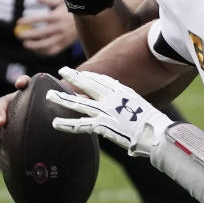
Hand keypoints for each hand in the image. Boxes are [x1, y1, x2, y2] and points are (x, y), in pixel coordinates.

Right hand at [0, 74, 30, 158]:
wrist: (42, 103)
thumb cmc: (35, 93)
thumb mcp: (29, 84)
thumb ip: (24, 81)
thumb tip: (19, 83)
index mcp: (7, 101)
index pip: (1, 106)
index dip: (0, 114)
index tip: (1, 123)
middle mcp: (5, 113)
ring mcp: (7, 124)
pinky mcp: (10, 133)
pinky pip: (3, 142)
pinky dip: (1, 149)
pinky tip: (2, 157)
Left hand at [15, 0, 77, 55]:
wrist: (88, 20)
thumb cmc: (71, 9)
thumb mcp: (61, 2)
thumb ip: (48, 0)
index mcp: (58, 17)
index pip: (40, 19)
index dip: (29, 21)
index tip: (19, 22)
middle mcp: (60, 28)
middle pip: (41, 34)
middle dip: (28, 35)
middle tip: (19, 35)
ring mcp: (63, 38)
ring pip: (46, 45)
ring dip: (34, 46)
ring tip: (25, 44)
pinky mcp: (65, 45)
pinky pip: (52, 51)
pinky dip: (42, 52)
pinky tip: (35, 49)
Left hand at [48, 66, 171, 157]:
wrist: (156, 132)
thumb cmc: (154, 125)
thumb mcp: (142, 109)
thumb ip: (130, 108)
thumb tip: (127, 114)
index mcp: (123, 92)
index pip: (104, 80)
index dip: (91, 77)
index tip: (82, 74)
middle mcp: (112, 98)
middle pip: (89, 84)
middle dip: (75, 77)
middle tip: (62, 70)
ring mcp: (105, 111)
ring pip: (79, 102)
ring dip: (63, 98)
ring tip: (48, 95)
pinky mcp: (101, 125)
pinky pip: (80, 125)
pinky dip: (67, 124)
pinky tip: (55, 123)